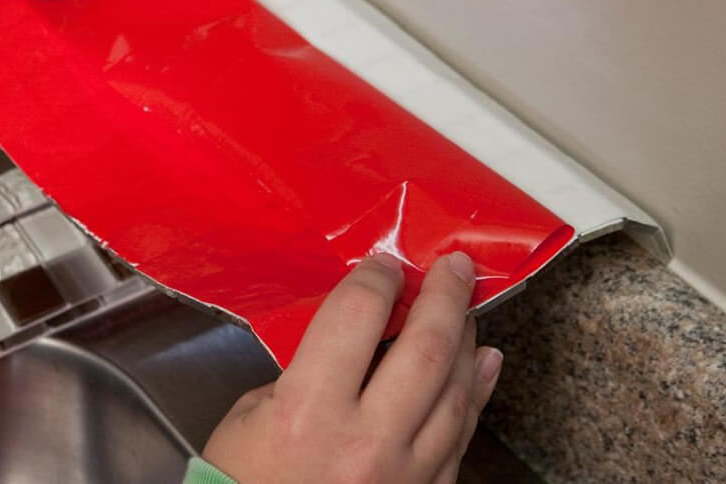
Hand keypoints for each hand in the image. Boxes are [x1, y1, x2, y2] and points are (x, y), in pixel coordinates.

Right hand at [202, 253, 502, 483]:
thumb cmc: (242, 479)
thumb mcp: (254, 413)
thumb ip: (309, 369)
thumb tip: (361, 335)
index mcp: (310, 412)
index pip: (358, 317)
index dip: (377, 278)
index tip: (386, 264)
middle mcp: (366, 443)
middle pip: (425, 350)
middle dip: (445, 297)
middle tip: (455, 266)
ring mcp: (404, 477)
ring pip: (456, 394)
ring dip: (467, 343)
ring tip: (467, 309)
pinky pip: (462, 439)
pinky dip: (476, 395)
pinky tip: (483, 365)